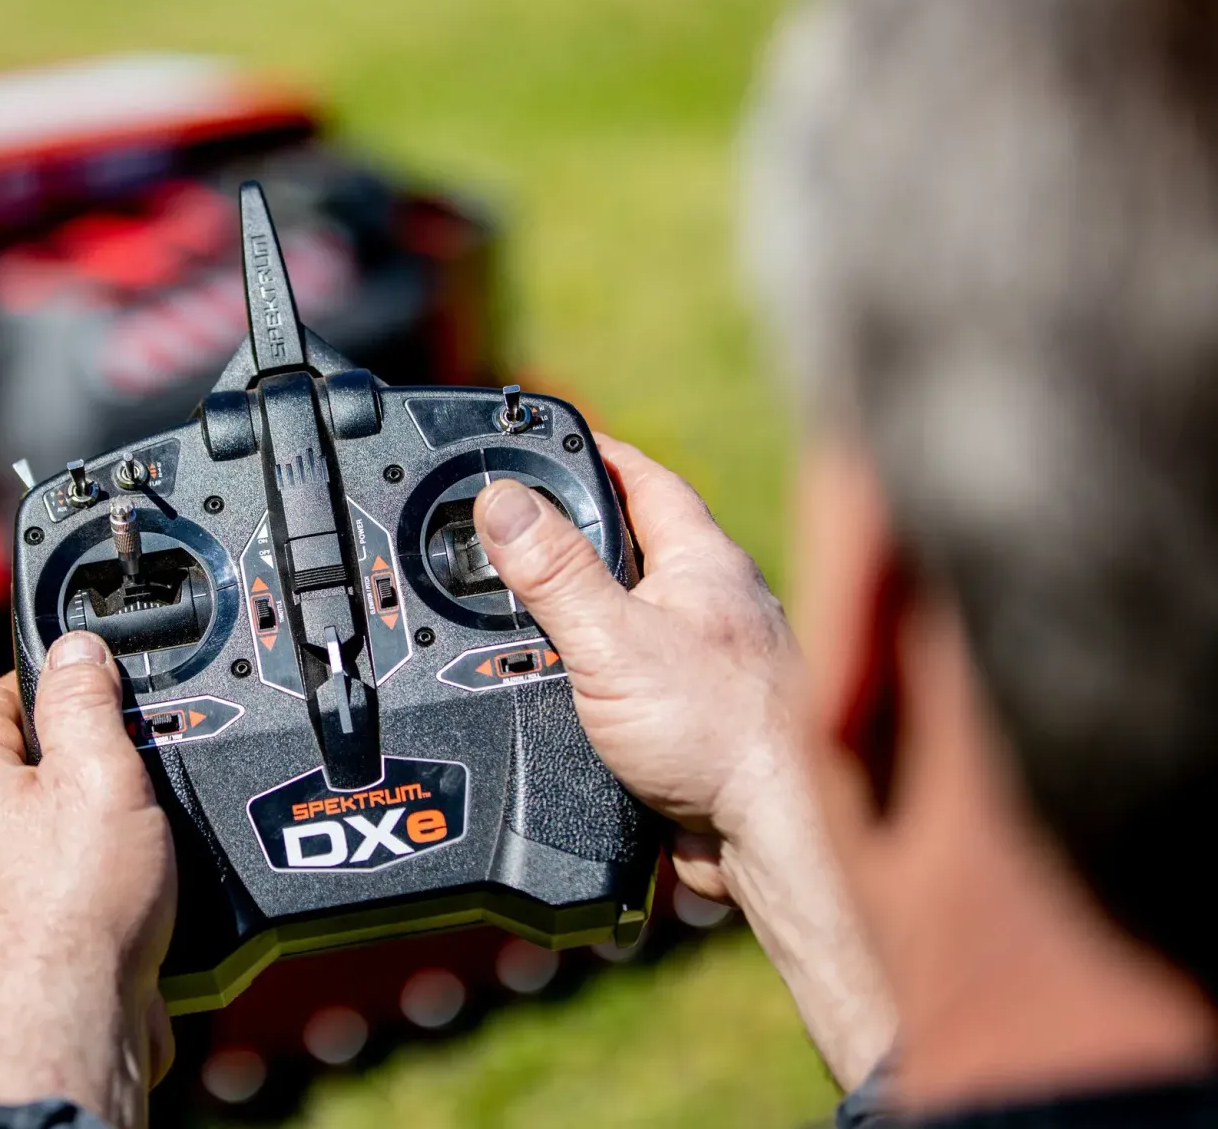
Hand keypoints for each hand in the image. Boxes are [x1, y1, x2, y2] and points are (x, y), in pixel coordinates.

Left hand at [0, 633, 175, 1126]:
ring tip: (137, 815)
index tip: (76, 674)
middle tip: (120, 745)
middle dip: (64, 757)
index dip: (35, 683)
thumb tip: (73, 646)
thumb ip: (84, 701)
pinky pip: (57, 895)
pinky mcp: (21, 948)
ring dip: (80, 824)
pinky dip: (93, 883)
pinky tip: (136, 887)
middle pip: (12, 774)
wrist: (73, 1019)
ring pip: (34, 838)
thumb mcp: (98, 770)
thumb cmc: (77, 902)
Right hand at [475, 434, 892, 1085]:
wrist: (777, 839)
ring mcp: (709, 664)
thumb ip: (555, 572)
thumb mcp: (614, 640)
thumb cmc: (723, 735)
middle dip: (575, 533)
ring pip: (633, 615)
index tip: (543, 441)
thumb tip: (503, 502)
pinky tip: (565, 693)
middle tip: (515, 525)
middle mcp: (714, 605)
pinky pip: (634, 678)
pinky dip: (594, 675)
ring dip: (582, 612)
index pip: (643, 478)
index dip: (592, 453)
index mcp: (703, 563)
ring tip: (521, 611)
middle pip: (636, 545)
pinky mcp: (696, 721)